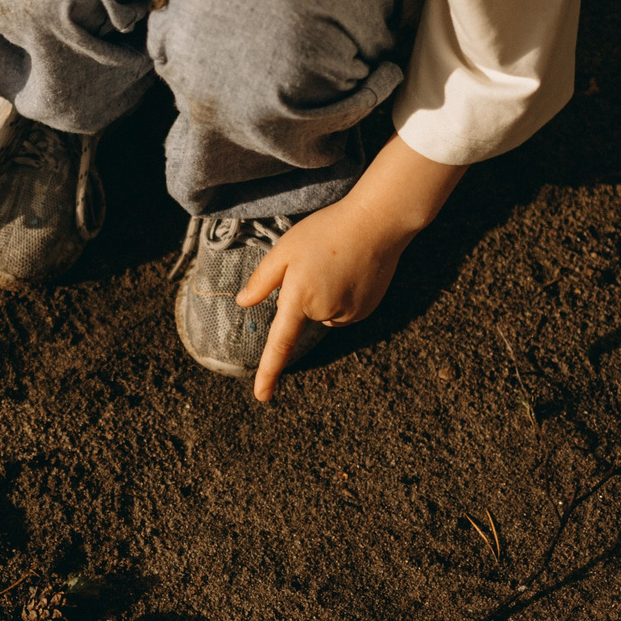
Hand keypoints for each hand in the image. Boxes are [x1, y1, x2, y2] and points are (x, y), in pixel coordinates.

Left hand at [234, 199, 408, 400]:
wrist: (378, 223)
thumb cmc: (326, 231)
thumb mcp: (285, 249)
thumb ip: (262, 280)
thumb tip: (242, 303)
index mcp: (300, 298)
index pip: (279, 343)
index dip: (269, 372)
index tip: (262, 396)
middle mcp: (325, 311)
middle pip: (302, 315)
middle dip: (302, 293)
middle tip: (316, 261)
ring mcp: (349, 314)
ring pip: (324, 312)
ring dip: (323, 294)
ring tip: (336, 263)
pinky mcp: (366, 311)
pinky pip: (343, 309)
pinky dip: (342, 295)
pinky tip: (351, 271)